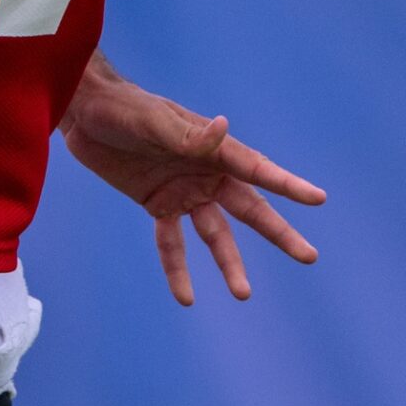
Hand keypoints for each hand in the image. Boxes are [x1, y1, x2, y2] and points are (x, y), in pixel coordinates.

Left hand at [60, 55, 325, 304]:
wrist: (87, 111)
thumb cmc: (126, 108)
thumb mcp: (155, 122)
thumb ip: (188, 135)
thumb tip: (223, 127)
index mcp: (215, 148)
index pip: (258, 171)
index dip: (288, 185)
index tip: (318, 199)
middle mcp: (207, 172)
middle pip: (250, 209)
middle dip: (279, 233)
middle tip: (309, 256)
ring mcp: (185, 191)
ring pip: (216, 234)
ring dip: (229, 263)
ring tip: (243, 294)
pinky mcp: (159, 204)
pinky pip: (172, 243)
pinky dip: (178, 269)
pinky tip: (187, 297)